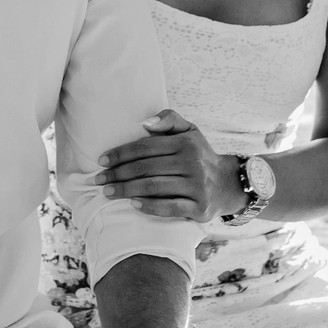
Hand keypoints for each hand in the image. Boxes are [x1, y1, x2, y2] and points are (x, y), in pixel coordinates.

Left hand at [96, 110, 245, 221]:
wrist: (229, 184)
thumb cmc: (199, 155)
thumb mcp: (190, 131)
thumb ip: (169, 119)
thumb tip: (145, 123)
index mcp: (186, 143)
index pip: (146, 147)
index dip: (121, 153)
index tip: (102, 160)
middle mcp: (193, 163)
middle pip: (147, 168)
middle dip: (118, 174)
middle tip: (99, 180)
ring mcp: (197, 186)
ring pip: (155, 187)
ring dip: (127, 190)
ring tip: (108, 193)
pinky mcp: (200, 207)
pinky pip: (170, 207)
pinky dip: (150, 206)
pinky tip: (133, 204)